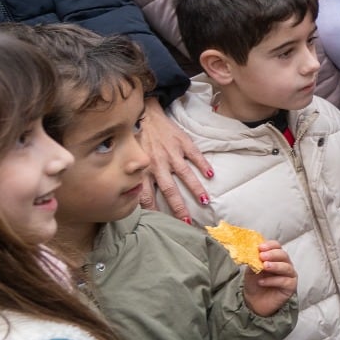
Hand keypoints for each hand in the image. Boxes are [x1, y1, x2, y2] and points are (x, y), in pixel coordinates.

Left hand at [139, 95, 211, 221]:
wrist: (144, 114)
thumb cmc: (136, 141)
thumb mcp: (129, 161)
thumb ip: (135, 179)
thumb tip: (136, 200)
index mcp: (143, 170)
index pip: (147, 196)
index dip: (155, 212)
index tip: (163, 225)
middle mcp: (157, 163)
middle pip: (169, 189)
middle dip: (178, 206)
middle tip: (187, 221)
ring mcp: (172, 153)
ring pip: (184, 174)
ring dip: (195, 188)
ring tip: (204, 201)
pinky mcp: (183, 142)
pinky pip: (195, 155)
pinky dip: (203, 164)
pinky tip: (211, 175)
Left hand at [243, 242, 297, 316]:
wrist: (254, 302)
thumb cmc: (254, 283)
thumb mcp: (251, 270)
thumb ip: (253, 260)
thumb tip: (252, 252)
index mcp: (276, 257)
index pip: (277, 246)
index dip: (270, 245)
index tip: (260, 247)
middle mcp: (285, 264)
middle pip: (283, 255)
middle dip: (273, 254)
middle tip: (262, 256)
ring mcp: (289, 275)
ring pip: (286, 267)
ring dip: (275, 266)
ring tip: (264, 266)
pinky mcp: (291, 286)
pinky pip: (285, 281)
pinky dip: (273, 280)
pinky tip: (262, 282)